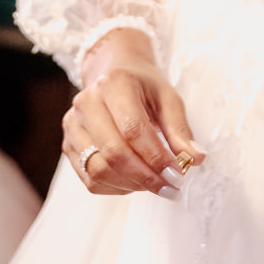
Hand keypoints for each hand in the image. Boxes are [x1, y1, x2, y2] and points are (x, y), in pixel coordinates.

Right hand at [64, 27, 205, 197]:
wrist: (113, 74)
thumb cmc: (143, 87)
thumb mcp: (168, 98)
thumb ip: (180, 130)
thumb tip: (195, 159)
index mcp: (114, 84)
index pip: (133, 129)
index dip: (156, 157)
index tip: (178, 175)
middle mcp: (87, 103)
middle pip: (114, 153)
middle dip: (146, 177)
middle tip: (171, 188)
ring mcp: (73, 125)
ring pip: (98, 170)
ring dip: (132, 185)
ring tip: (155, 184)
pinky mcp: (68, 145)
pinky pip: (89, 179)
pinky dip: (116, 187)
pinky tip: (136, 181)